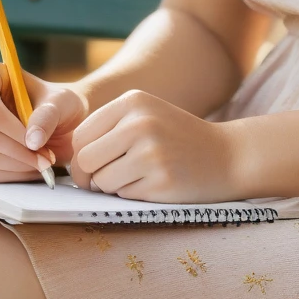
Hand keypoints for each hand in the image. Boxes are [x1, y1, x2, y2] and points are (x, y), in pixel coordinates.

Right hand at [0, 61, 87, 183]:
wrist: (58, 123)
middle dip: (18, 152)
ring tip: (41, 163)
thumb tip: (32, 141)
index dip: (14, 131)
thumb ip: (48, 116)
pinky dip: (8, 177)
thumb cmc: (58, 105)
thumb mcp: (62, 102)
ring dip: (16, 167)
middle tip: (46, 159)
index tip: (38, 144)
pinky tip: (28, 169)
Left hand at [69, 90, 241, 201]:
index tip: (94, 167)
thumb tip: (70, 163)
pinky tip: (155, 184)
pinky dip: (132, 196)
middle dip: (90, 177)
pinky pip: (123, 196)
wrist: (228, 156)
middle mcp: (140, 123)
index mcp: (133, 101)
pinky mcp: (160, 180)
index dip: (81, 158)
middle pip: (85, 160)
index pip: (80, 136)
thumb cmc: (179, 139)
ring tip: (140, 177)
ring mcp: (151, 152)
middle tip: (108, 180)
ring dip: (113, 187)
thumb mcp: (146, 116)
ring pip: (101, 182)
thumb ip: (109, 130)